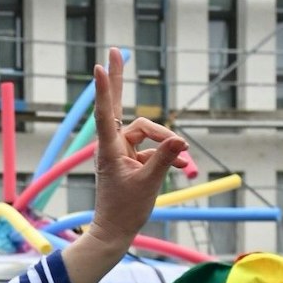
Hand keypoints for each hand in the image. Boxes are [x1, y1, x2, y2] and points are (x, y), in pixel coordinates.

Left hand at [86, 49, 186, 242]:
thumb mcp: (149, 184)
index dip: (104, 89)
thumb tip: (180, 140)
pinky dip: (166, 156)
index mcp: (110, 149)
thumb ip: (164, 159)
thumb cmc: (126, 210)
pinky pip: (151, 149)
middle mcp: (112, 145)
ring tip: (183, 165)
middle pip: (116, 105)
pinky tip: (182, 167)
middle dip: (117, 79)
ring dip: (166, 144)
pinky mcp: (129, 158)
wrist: (115, 232)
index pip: (106, 113)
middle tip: (115, 50)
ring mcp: (120, 151)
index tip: (99, 67)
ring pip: (147, 133)